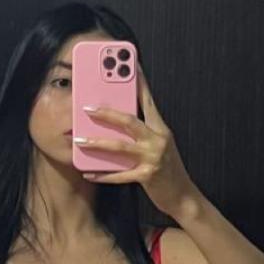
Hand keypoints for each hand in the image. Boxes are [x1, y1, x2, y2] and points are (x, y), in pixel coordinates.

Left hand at [76, 64, 199, 218]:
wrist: (184, 197)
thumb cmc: (168, 169)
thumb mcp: (158, 145)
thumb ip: (142, 132)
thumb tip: (117, 119)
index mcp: (161, 128)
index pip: (148, 100)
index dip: (138, 83)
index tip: (129, 66)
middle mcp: (158, 139)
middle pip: (129, 120)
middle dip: (107, 112)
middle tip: (87, 108)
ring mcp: (153, 158)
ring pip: (120, 146)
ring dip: (97, 142)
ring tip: (79, 140)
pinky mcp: (147, 176)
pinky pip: (120, 174)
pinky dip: (103, 174)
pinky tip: (88, 173)